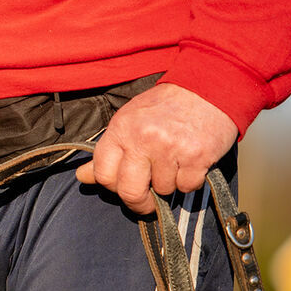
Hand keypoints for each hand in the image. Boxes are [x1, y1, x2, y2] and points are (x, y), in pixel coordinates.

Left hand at [74, 83, 237, 214]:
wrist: (207, 87)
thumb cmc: (165, 106)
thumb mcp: (129, 120)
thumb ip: (107, 151)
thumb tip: (83, 176)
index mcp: (121, 129)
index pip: (103, 174)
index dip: (112, 187)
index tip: (123, 187)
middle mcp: (143, 138)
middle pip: (130, 192)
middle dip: (139, 203)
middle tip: (147, 202)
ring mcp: (170, 148)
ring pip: (163, 190)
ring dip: (169, 184)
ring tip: (174, 163)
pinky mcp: (197, 156)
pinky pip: (187, 186)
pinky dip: (190, 180)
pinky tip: (190, 162)